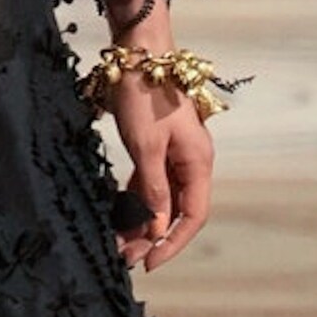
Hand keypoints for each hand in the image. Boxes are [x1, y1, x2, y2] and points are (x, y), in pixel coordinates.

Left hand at [106, 70, 214, 272]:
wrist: (138, 53)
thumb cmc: (144, 95)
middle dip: (152, 237)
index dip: (173, 242)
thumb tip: (155, 226)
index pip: (193, 215)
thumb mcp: (146, 146)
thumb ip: (152, 188)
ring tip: (118, 244)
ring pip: (161, 200)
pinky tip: (117, 215)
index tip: (150, 263)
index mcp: (198, 162)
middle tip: (125, 258)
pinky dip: (134, 201)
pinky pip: (149, 184)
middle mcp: (192, 162)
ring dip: (141, 222)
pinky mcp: (156, 148)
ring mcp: (175, 155)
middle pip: (177, 211)